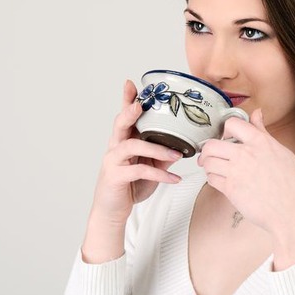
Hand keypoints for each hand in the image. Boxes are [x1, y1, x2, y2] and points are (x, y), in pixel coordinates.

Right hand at [90, 79, 183, 225]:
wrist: (113, 211)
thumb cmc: (130, 185)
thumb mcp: (150, 167)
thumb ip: (161, 153)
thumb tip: (181, 145)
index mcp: (123, 140)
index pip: (124, 116)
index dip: (126, 99)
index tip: (131, 83)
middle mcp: (115, 147)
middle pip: (120, 124)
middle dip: (129, 112)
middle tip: (140, 105)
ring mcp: (113, 161)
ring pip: (132, 146)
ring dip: (157, 148)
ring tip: (176, 155)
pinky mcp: (115, 177)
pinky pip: (139, 171)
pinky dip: (159, 174)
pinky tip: (173, 178)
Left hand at [197, 108, 294, 235]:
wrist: (291, 212)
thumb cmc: (291, 185)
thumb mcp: (282, 152)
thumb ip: (264, 132)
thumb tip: (257, 114)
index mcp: (260, 142)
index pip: (233, 123)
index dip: (226, 129)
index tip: (226, 136)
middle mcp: (246, 154)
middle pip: (212, 144)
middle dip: (209, 149)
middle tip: (212, 154)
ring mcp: (236, 171)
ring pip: (208, 162)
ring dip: (209, 165)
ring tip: (216, 168)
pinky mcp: (230, 189)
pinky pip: (211, 179)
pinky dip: (213, 179)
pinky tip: (221, 180)